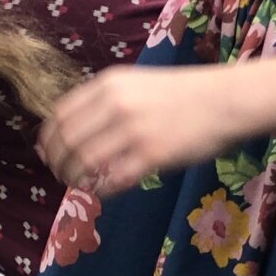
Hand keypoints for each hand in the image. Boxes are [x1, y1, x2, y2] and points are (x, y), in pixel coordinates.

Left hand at [38, 64, 253, 194]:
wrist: (227, 100)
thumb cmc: (182, 94)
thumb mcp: (136, 84)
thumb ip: (103, 104)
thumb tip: (67, 133)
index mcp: (108, 84)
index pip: (60, 115)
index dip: (48, 140)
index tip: (48, 154)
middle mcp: (115, 104)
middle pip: (66, 140)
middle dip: (57, 163)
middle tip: (61, 175)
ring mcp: (134, 129)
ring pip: (84, 161)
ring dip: (75, 178)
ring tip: (79, 185)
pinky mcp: (153, 153)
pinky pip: (113, 178)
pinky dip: (101, 189)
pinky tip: (103, 191)